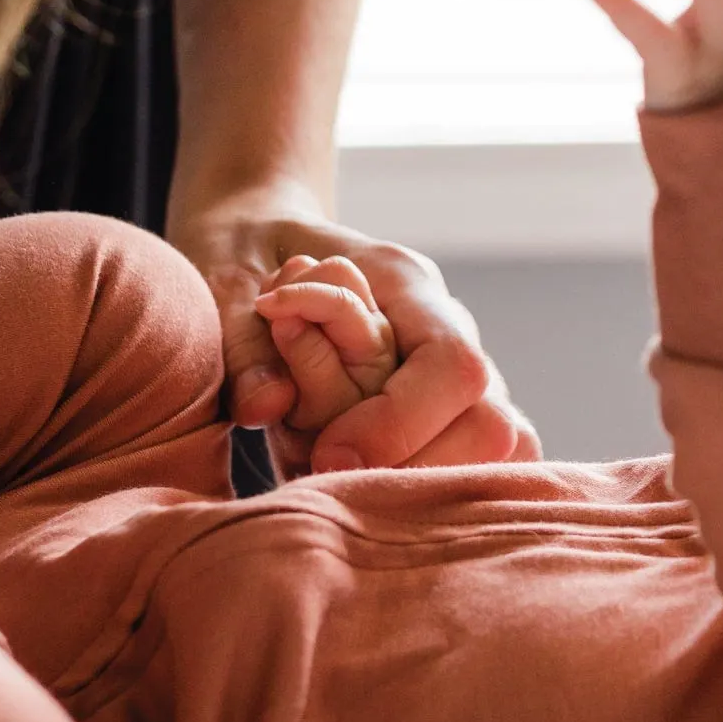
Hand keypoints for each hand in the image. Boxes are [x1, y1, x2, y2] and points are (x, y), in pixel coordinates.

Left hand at [169, 198, 540, 475]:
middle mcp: (447, 327)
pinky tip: (373, 486)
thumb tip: (267, 406)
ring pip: (499, 448)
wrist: (258, 234)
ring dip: (425, 478)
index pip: (452, 362)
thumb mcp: (223, 284)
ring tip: (349, 478)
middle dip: (414, 462)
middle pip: (493, 421)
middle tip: (332, 469)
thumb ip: (245, 344)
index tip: (328, 453)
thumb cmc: (241, 255)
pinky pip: (480, 462)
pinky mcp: (449, 410)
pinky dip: (436, 484)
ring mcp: (456, 371)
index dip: (401, 421)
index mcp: (405, 283)